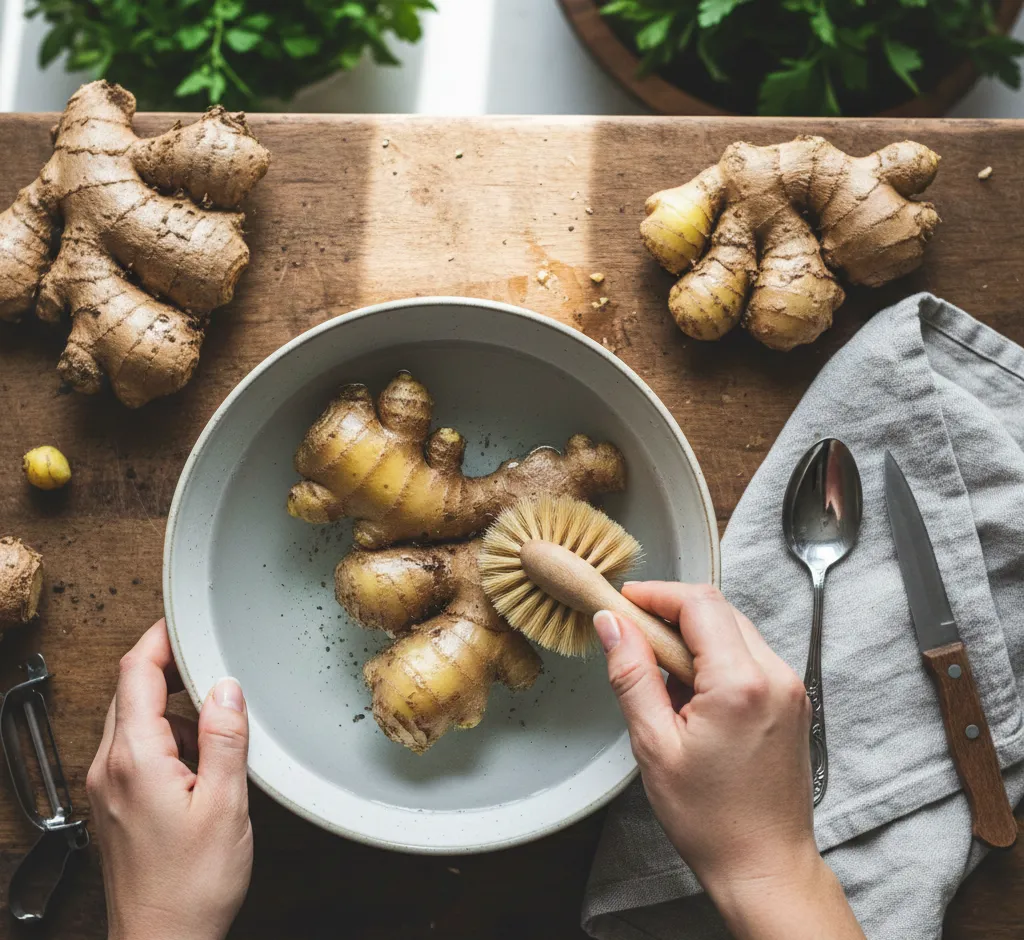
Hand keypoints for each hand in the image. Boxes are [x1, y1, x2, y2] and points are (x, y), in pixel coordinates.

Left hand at [87, 620, 252, 939]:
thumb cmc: (191, 886)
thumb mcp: (225, 805)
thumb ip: (225, 738)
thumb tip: (227, 687)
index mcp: (134, 759)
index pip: (136, 674)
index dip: (159, 639)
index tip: (181, 620)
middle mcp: (109, 768)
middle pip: (131, 693)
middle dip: (172, 675)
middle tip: (216, 673)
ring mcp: (107, 788)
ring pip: (135, 723)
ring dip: (176, 715)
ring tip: (218, 744)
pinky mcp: (114, 806)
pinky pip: (136, 752)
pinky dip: (168, 744)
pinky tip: (200, 771)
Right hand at [593, 583, 862, 939]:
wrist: (765, 865)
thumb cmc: (711, 819)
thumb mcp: (654, 745)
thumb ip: (631, 674)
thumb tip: (612, 624)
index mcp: (741, 683)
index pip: (698, 604)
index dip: (656, 594)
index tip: (624, 601)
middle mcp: (775, 675)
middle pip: (718, 610)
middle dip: (671, 612)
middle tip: (632, 634)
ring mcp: (790, 687)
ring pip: (734, 630)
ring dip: (694, 636)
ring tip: (659, 675)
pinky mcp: (793, 701)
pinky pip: (750, 656)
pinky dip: (716, 658)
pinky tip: (690, 693)